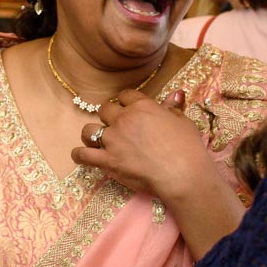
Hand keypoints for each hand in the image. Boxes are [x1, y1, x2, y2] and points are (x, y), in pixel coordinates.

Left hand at [71, 88, 214, 203]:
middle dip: (108, 117)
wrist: (182, 173)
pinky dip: (79, 155)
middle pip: (105, 109)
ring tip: (96, 140)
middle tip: (116, 128)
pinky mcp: (108, 160)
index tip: (128, 110)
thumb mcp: (182, 121)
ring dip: (91, 134)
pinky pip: (83, 155)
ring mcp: (113, 140)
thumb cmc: (187, 148)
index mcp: (142, 106)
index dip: (125, 102)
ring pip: (89, 130)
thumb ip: (172, 107)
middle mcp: (123, 119)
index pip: (125, 95)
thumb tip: (176, 93)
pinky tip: (81, 155)